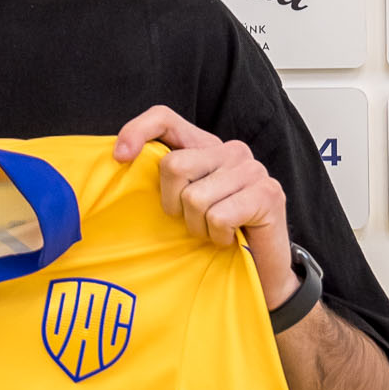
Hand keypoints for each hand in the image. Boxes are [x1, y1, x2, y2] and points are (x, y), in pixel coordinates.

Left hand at [113, 105, 298, 310]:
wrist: (261, 271)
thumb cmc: (216, 235)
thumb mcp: (182, 203)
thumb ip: (163, 180)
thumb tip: (119, 162)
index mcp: (207, 146)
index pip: (165, 118)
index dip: (137, 130)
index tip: (120, 157)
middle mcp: (232, 150)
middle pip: (173, 165)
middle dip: (174, 204)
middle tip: (193, 221)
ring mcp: (253, 170)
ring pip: (195, 197)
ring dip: (198, 227)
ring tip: (215, 231)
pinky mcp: (268, 194)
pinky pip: (218, 216)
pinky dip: (217, 236)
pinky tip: (231, 238)